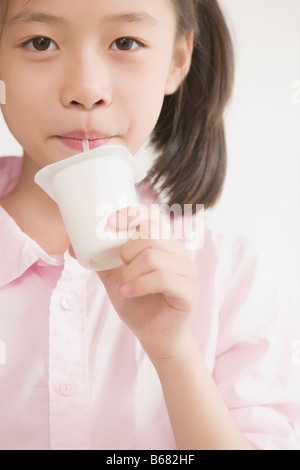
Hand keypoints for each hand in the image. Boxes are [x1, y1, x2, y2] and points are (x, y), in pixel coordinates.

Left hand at [96, 204, 199, 365]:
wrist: (156, 338)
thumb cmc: (139, 306)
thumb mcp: (117, 279)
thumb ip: (103, 261)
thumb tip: (74, 245)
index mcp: (165, 245)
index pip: (153, 216)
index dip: (132, 213)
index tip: (110, 223)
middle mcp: (180, 254)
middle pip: (150, 235)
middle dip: (126, 252)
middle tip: (120, 270)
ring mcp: (188, 272)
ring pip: (153, 257)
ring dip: (130, 274)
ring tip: (122, 288)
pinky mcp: (190, 291)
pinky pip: (162, 278)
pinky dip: (138, 285)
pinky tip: (126, 293)